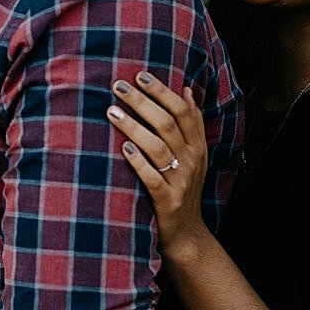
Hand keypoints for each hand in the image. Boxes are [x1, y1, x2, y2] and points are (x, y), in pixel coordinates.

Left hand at [108, 71, 211, 259]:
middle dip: (142, 102)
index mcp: (197, 147)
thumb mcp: (193, 156)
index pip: (183, 111)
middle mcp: (192, 161)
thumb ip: (192, 124)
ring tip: (111, 111)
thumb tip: (187, 89)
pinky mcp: (168, 201)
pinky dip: (138, 161)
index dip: (162, 91)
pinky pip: (153, 178)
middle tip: (118, 86)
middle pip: (167, 124)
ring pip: (158, 147)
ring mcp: (181, 181)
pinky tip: (123, 147)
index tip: (140, 75)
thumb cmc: (182, 187)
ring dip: (133, 127)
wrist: (186, 234)